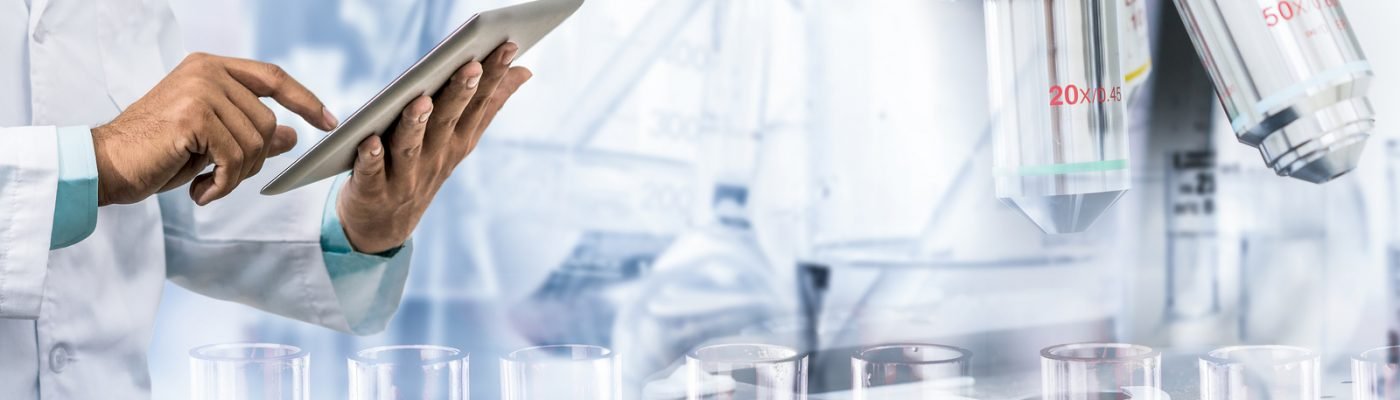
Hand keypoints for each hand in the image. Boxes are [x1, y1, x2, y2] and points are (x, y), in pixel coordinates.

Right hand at [92, 53, 336, 205]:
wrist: (108, 166)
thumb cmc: (157, 154)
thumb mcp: (213, 143)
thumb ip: (252, 133)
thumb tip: (294, 136)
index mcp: (212, 69)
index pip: (273, 77)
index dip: (305, 100)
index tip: (330, 122)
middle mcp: (206, 72)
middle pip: (268, 123)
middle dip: (253, 160)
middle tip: (222, 177)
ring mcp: (200, 90)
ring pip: (255, 143)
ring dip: (236, 175)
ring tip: (208, 183)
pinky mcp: (194, 115)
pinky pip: (235, 158)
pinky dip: (224, 184)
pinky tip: (201, 191)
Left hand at [337, 42, 531, 253]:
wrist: (384, 226)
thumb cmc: (423, 169)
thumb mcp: (459, 141)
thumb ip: (488, 106)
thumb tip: (524, 71)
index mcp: (457, 142)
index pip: (479, 105)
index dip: (494, 77)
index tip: (506, 47)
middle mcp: (436, 158)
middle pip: (448, 122)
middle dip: (460, 94)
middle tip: (471, 66)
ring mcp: (406, 177)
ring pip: (410, 147)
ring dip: (415, 125)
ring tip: (421, 102)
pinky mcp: (372, 191)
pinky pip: (370, 173)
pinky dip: (370, 158)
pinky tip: (368, 141)